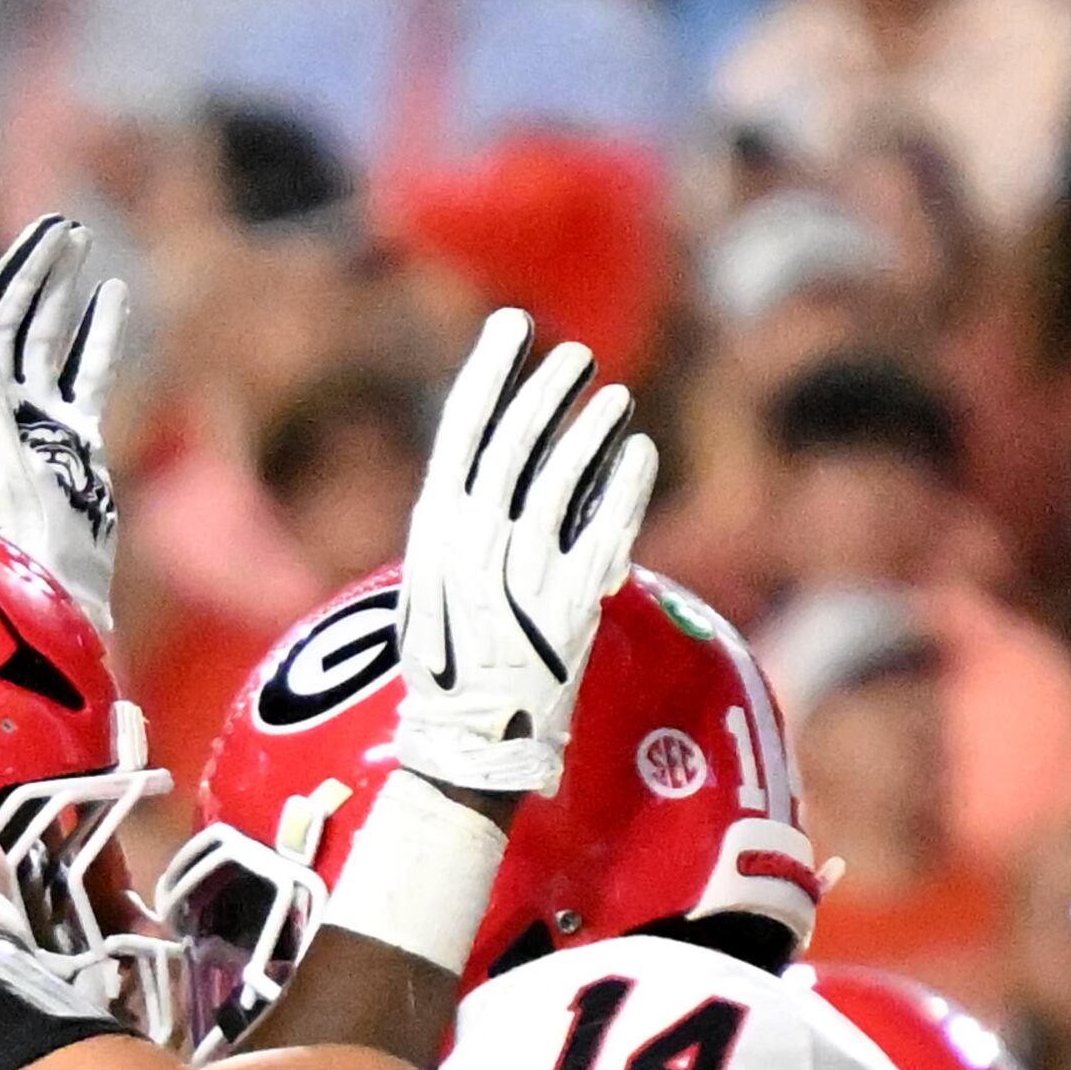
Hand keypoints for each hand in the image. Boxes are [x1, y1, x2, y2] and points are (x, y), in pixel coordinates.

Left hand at [0, 203, 125, 628]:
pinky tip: (113, 298)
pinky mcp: (72, 444)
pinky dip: (98, 335)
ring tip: (78, 240)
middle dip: (24, 267)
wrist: (58, 603)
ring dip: (57, 289)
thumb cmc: (23, 547)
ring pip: (42, 340)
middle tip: (55, 223)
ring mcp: (34, 426)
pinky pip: (84, 376)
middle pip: (2, 320)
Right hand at [392, 308, 659, 799]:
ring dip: (592, 429)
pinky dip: (626, 483)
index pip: (464, 430)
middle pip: (520, 443)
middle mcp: (478, 543)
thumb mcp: (431, 584)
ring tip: (612, 398)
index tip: (512, 327)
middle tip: (575, 356)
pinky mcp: (573, 601)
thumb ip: (457, 527)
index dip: (491, 372)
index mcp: (435, 531)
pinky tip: (639, 450)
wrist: (468, 743)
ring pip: (568, 477)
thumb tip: (488, 470)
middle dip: (548, 390)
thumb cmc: (447, 667)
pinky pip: (609, 525)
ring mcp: (527, 570)